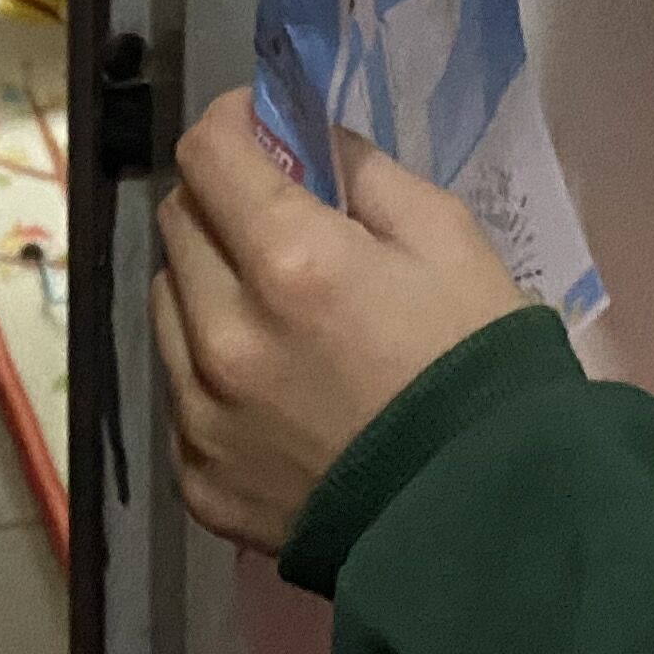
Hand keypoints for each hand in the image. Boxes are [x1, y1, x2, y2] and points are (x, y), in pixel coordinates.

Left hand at [153, 91, 533, 553]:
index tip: (256, 128)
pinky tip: (274, 392)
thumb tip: (312, 144)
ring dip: (206, 287)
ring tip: (272, 311)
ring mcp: (203, 418)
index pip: (206, 154)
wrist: (488, 528)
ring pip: (165, 308)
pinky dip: (212, 376)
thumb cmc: (480, 370)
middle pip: (177, 225)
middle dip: (220, 202)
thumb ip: (368, 175)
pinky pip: (180, 397)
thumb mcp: (450, 241)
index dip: (230, 124)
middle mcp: (224, 337)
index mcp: (290, 263)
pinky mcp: (200, 482)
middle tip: (272, 217)